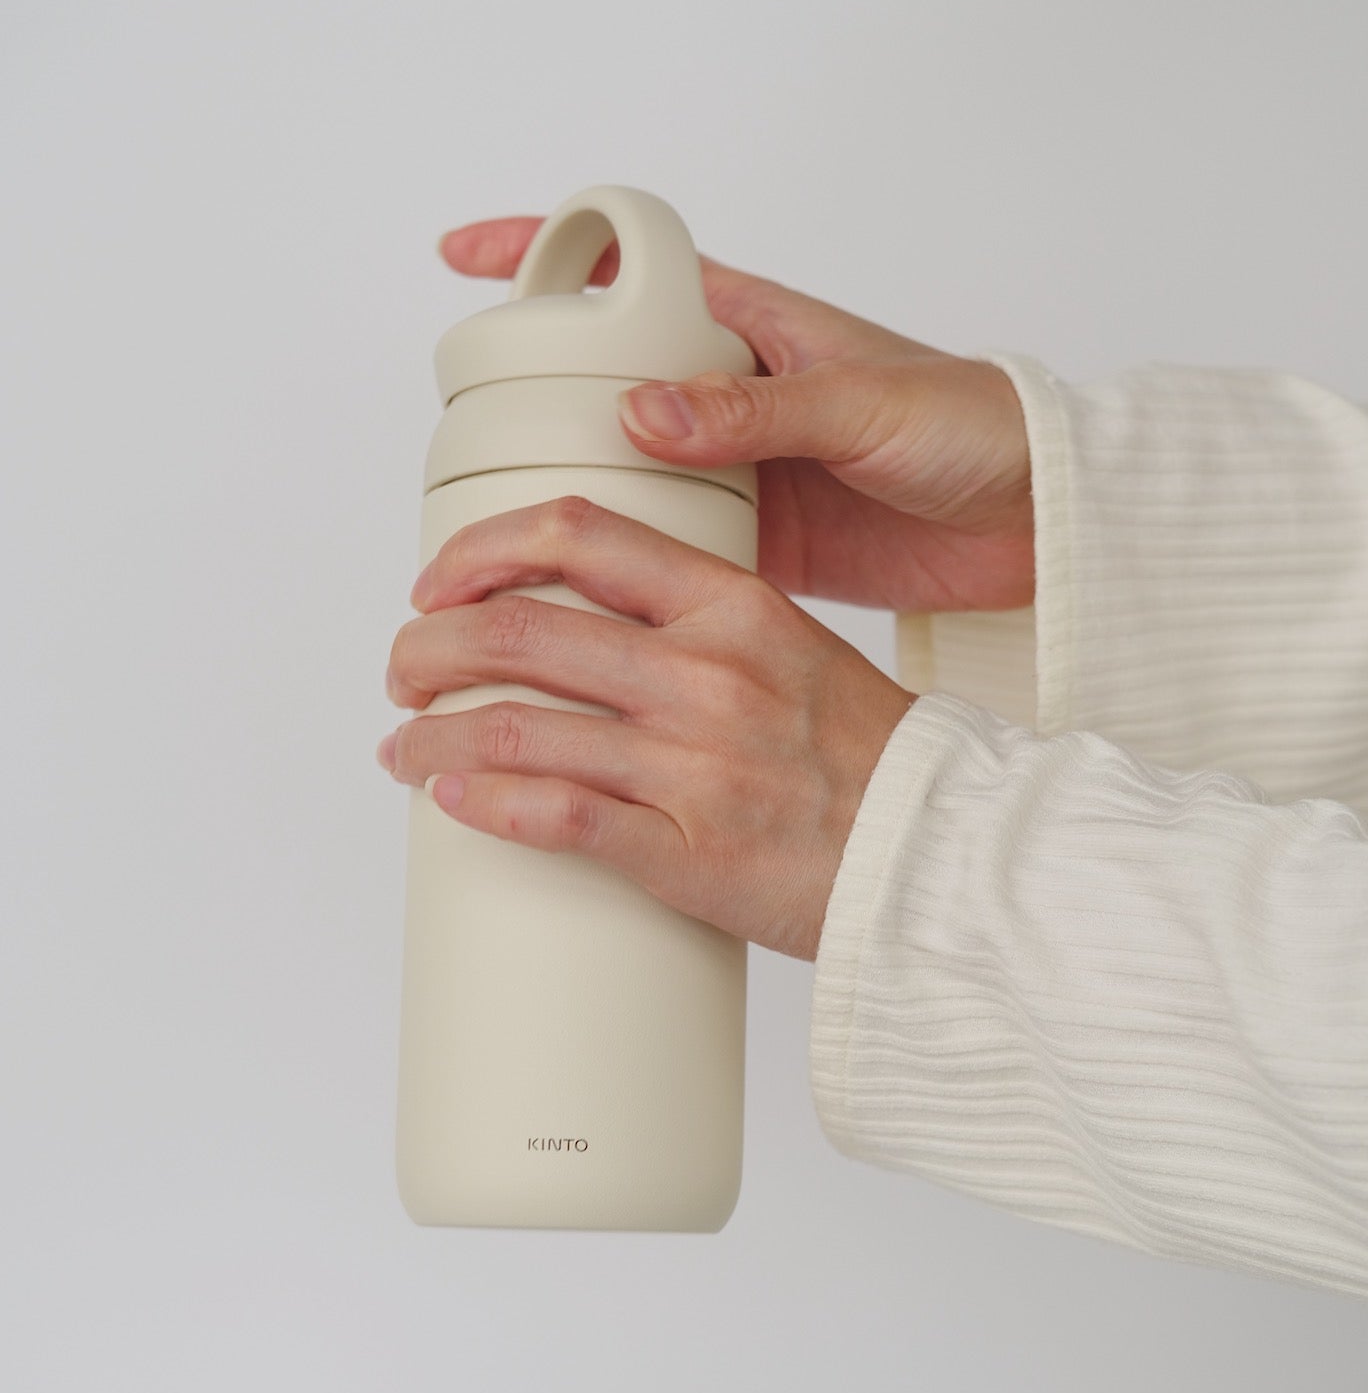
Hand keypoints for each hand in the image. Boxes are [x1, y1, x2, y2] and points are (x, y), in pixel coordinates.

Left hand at [377, 497, 914, 958]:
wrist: (941, 858)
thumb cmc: (870, 760)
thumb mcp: (792, 649)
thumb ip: (700, 626)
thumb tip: (591, 631)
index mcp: (732, 606)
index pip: (579, 534)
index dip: (482, 549)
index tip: (439, 581)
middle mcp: (704, 673)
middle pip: (519, 627)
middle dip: (429, 647)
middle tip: (405, 670)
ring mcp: (692, 764)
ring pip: (512, 723)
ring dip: (429, 735)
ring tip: (401, 749)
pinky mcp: (685, 852)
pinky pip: (554, 815)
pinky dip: (482, 800)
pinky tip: (450, 796)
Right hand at [439, 216, 1033, 610]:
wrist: (1038, 519)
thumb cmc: (970, 424)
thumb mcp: (862, 404)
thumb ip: (756, 410)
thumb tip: (640, 411)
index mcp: (749, 327)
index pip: (626, 269)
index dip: (542, 251)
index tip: (461, 257)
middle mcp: (725, 396)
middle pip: (598, 380)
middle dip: (525, 398)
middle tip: (458, 437)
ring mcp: (734, 473)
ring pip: (620, 471)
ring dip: (560, 493)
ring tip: (487, 526)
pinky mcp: (754, 546)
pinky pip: (666, 549)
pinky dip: (618, 566)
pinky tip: (567, 593)